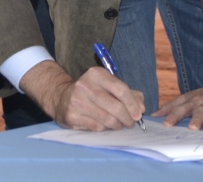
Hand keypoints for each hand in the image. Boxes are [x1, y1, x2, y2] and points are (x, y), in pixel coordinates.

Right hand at [21, 62, 144, 130]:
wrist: (61, 97)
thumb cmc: (91, 92)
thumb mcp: (108, 85)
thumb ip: (128, 93)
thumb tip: (141, 107)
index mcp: (97, 74)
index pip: (121, 89)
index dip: (133, 104)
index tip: (139, 114)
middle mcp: (86, 86)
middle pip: (116, 107)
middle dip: (128, 118)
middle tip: (131, 123)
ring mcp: (77, 101)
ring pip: (108, 119)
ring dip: (118, 125)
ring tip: (119, 125)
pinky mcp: (72, 116)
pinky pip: (97, 127)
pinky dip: (105, 128)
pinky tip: (104, 125)